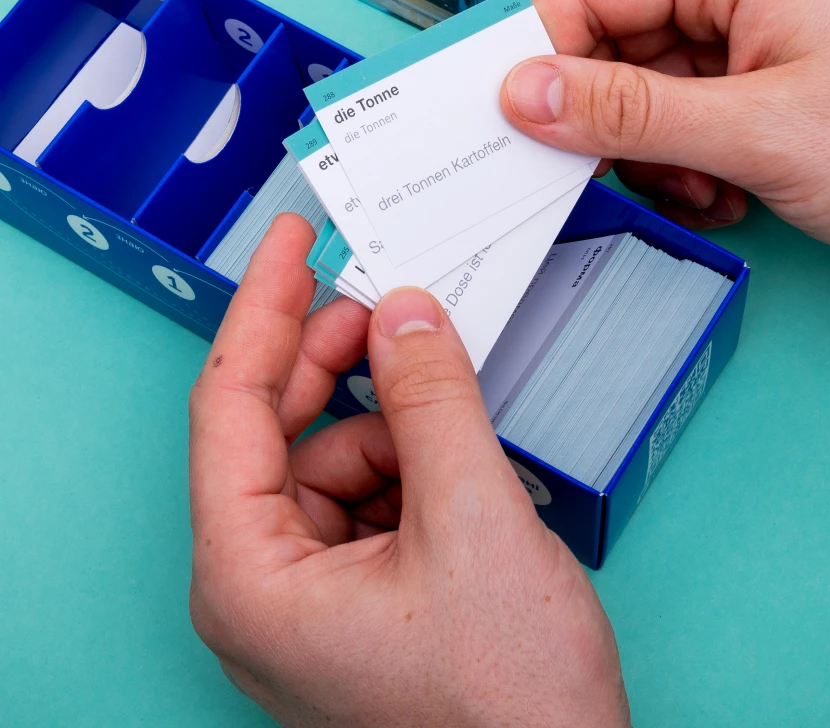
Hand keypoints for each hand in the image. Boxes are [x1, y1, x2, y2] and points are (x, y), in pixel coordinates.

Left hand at [188, 214, 628, 727]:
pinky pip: (371, 489)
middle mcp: (260, 585)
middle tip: (388, 304)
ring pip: (337, 454)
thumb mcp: (474, 519)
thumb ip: (434, 399)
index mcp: (250, 577)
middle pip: (279, 427)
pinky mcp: (354, 594)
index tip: (292, 240)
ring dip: (396, 425)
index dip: (262, 308)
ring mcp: (308, 593)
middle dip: (336, 360)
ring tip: (456, 437)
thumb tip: (405, 312)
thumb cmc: (508, 702)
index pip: (230, 406)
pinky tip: (458, 478)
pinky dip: (413, 463)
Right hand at [502, 0, 829, 275]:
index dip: (549, 56)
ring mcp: (737, 54)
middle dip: (611, 125)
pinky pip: (671, 134)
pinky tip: (726, 199)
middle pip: (610, 53)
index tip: (521, 122)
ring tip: (704, 190)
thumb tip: (525, 95)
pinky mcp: (747, 103)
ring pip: (636, 105)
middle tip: (619, 174)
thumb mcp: (755, 130)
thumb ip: (631, 113)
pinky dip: (682, 175)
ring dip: (652, 162)